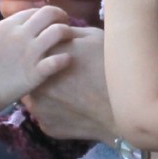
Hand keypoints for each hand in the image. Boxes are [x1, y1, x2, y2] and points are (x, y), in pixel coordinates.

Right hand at [0, 5, 73, 113]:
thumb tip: (8, 24)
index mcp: (7, 26)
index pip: (33, 10)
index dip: (45, 13)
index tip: (50, 20)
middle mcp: (20, 35)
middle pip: (49, 13)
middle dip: (61, 16)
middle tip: (66, 24)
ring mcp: (29, 53)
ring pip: (58, 32)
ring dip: (68, 33)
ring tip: (71, 40)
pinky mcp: (35, 73)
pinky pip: (59, 60)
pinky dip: (66, 58)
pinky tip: (67, 61)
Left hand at [23, 25, 114, 142]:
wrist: (124, 110)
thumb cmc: (111, 68)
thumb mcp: (93, 37)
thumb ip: (68, 33)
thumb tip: (56, 31)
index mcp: (43, 57)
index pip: (35, 49)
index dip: (48, 51)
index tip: (62, 54)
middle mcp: (34, 82)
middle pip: (32, 74)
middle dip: (44, 73)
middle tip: (67, 76)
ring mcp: (38, 108)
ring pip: (37, 96)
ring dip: (48, 93)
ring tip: (71, 93)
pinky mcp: (46, 127)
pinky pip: (47, 115)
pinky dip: (56, 112)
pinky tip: (74, 108)